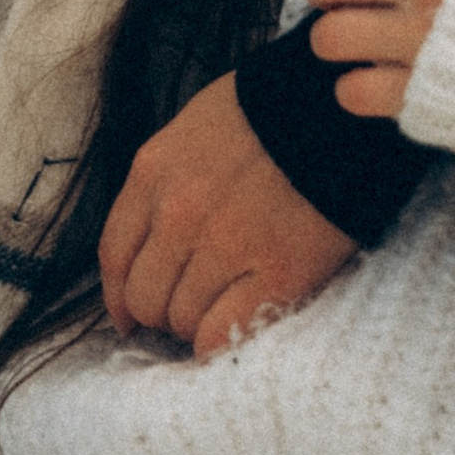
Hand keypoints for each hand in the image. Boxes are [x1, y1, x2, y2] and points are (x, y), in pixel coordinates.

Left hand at [97, 72, 355, 360]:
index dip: (120, 296)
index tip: (130, 315)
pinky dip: (221, 344)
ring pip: (182, 320)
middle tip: (193, 305)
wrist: (340, 110)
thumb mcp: (194, 129)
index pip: (114, 255)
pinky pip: (221, 335)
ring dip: (197, 324)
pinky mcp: (277, 274)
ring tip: (225, 307)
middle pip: (144, 296)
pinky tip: (236, 332)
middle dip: (163, 309)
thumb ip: (165, 181)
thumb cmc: (270, 114)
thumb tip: (152, 240)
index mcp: (154, 173)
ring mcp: (226, 246)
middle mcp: (179, 214)